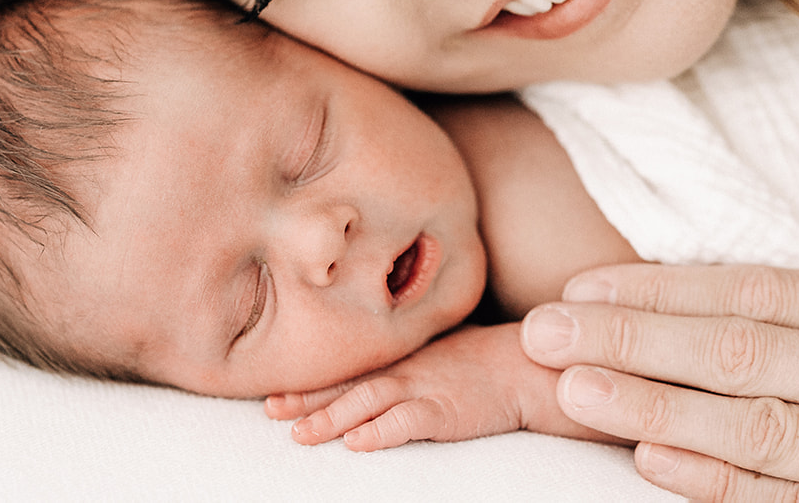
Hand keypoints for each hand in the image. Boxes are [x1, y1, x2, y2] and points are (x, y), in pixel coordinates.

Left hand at [264, 322, 624, 449]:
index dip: (310, 385)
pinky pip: (409, 421)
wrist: (527, 365)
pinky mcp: (446, 411)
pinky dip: (383, 431)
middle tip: (271, 411)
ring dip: (332, 419)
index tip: (272, 396)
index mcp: (402, 361)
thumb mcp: (437, 355)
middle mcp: (406, 372)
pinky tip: (360, 443)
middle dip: (308, 401)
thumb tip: (372, 382)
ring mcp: (425, 389)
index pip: (347, 373)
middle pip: (348, 387)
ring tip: (300, 435)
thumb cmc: (484, 362)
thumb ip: (405, 365)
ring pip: (368, 403)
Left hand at [519, 110, 798, 501]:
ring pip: (764, 438)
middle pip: (749, 361)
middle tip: (546, 332)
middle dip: (636, 345)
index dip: (674, 289)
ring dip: (657, 413)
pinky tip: (656, 465)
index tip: (594, 282)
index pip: (773, 294)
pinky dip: (726, 490)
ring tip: (573, 391)